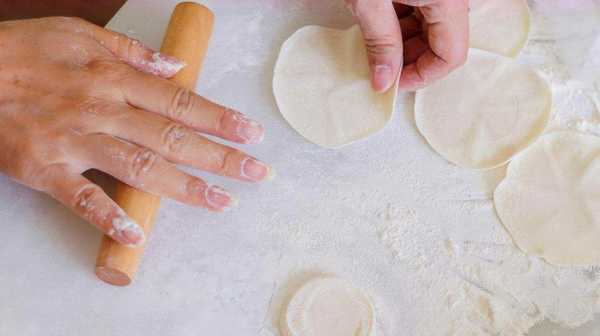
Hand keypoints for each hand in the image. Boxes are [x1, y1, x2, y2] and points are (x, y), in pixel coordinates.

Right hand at [0, 17, 271, 245]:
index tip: (252, 134)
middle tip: (257, 173)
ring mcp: (74, 141)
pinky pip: (80, 197)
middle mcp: (103, 110)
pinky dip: (108, 216)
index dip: (221, 119)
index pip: (180, 102)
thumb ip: (132, 53)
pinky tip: (137, 231)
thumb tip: (176, 67)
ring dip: (183, 187)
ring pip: (139, 167)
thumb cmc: (23, 50)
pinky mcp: (44, 168)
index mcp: (114, 79)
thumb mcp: (80, 34)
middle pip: (172, 137)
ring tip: (221, 202)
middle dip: (219, 156)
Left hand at [346, 0, 468, 91]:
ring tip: (374, 41)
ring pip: (432, 27)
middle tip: (379, 66)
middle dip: (410, 59)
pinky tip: (378, 20)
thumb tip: (384, 81)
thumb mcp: (369, 1)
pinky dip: (401, 21)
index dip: (421, 75)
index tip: (394, 83)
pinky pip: (424, 9)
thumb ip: (380, 40)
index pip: (450, 55)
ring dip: (404, 41)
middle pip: (442, 42)